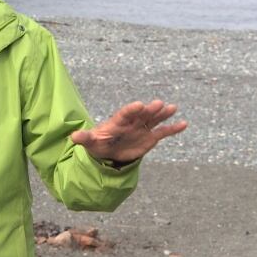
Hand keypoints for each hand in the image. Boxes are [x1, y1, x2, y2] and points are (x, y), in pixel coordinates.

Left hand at [71, 100, 187, 162]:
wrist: (109, 152)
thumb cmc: (98, 143)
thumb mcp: (90, 142)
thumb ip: (84, 139)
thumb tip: (73, 137)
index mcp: (118, 121)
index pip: (125, 114)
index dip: (131, 110)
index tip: (139, 105)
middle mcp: (132, 122)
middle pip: (142, 114)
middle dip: (150, 110)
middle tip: (159, 104)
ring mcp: (142, 128)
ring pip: (154, 119)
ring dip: (163, 114)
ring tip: (173, 108)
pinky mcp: (150, 137)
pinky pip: (163, 132)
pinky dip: (173, 128)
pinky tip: (184, 124)